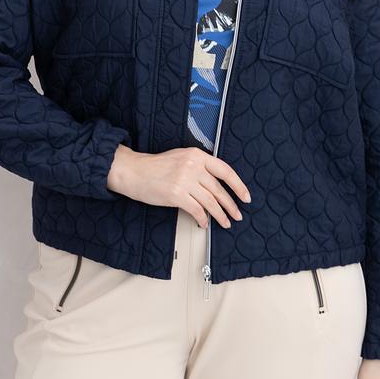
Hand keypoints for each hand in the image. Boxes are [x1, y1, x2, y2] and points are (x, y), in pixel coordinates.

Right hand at [107, 144, 251, 228]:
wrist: (134, 171)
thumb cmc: (156, 166)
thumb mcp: (181, 158)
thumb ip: (199, 166)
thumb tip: (217, 184)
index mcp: (197, 155)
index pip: (225, 171)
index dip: (238, 186)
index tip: (245, 197)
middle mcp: (193, 166)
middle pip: (219, 189)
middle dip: (231, 205)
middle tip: (237, 215)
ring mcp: (185, 180)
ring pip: (210, 201)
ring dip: (220, 215)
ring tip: (225, 222)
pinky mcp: (176, 194)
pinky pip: (196, 210)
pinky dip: (202, 219)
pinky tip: (204, 223)